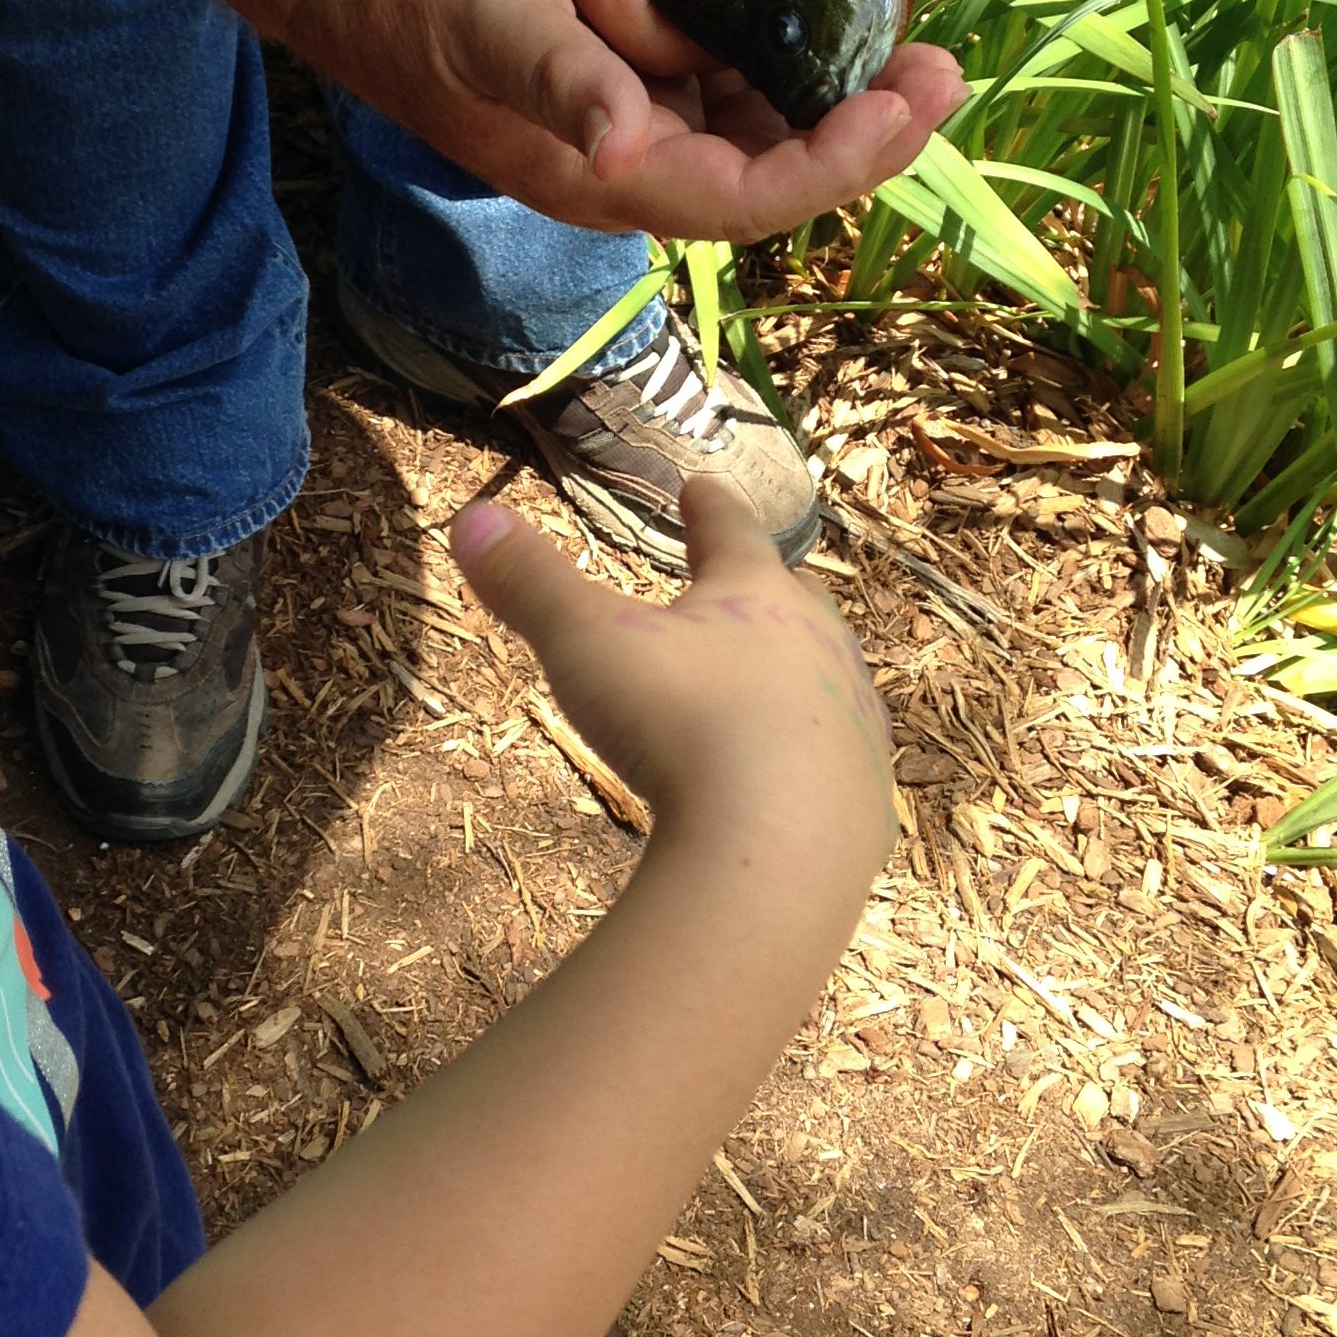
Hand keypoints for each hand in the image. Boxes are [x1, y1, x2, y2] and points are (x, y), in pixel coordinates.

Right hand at [450, 479, 894, 888]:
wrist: (777, 851)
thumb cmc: (681, 724)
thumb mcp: (588, 645)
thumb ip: (531, 583)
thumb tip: (471, 517)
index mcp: (759, 596)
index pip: (732, 531)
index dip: (710, 508)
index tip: (701, 485)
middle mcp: (821, 648)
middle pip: (795, 602)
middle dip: (767, 590)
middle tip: (750, 580)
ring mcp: (853, 725)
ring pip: (825, 681)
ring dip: (794, 675)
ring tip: (770, 681)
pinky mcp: (865, 803)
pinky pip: (837, 764)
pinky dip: (808, 759)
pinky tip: (789, 780)